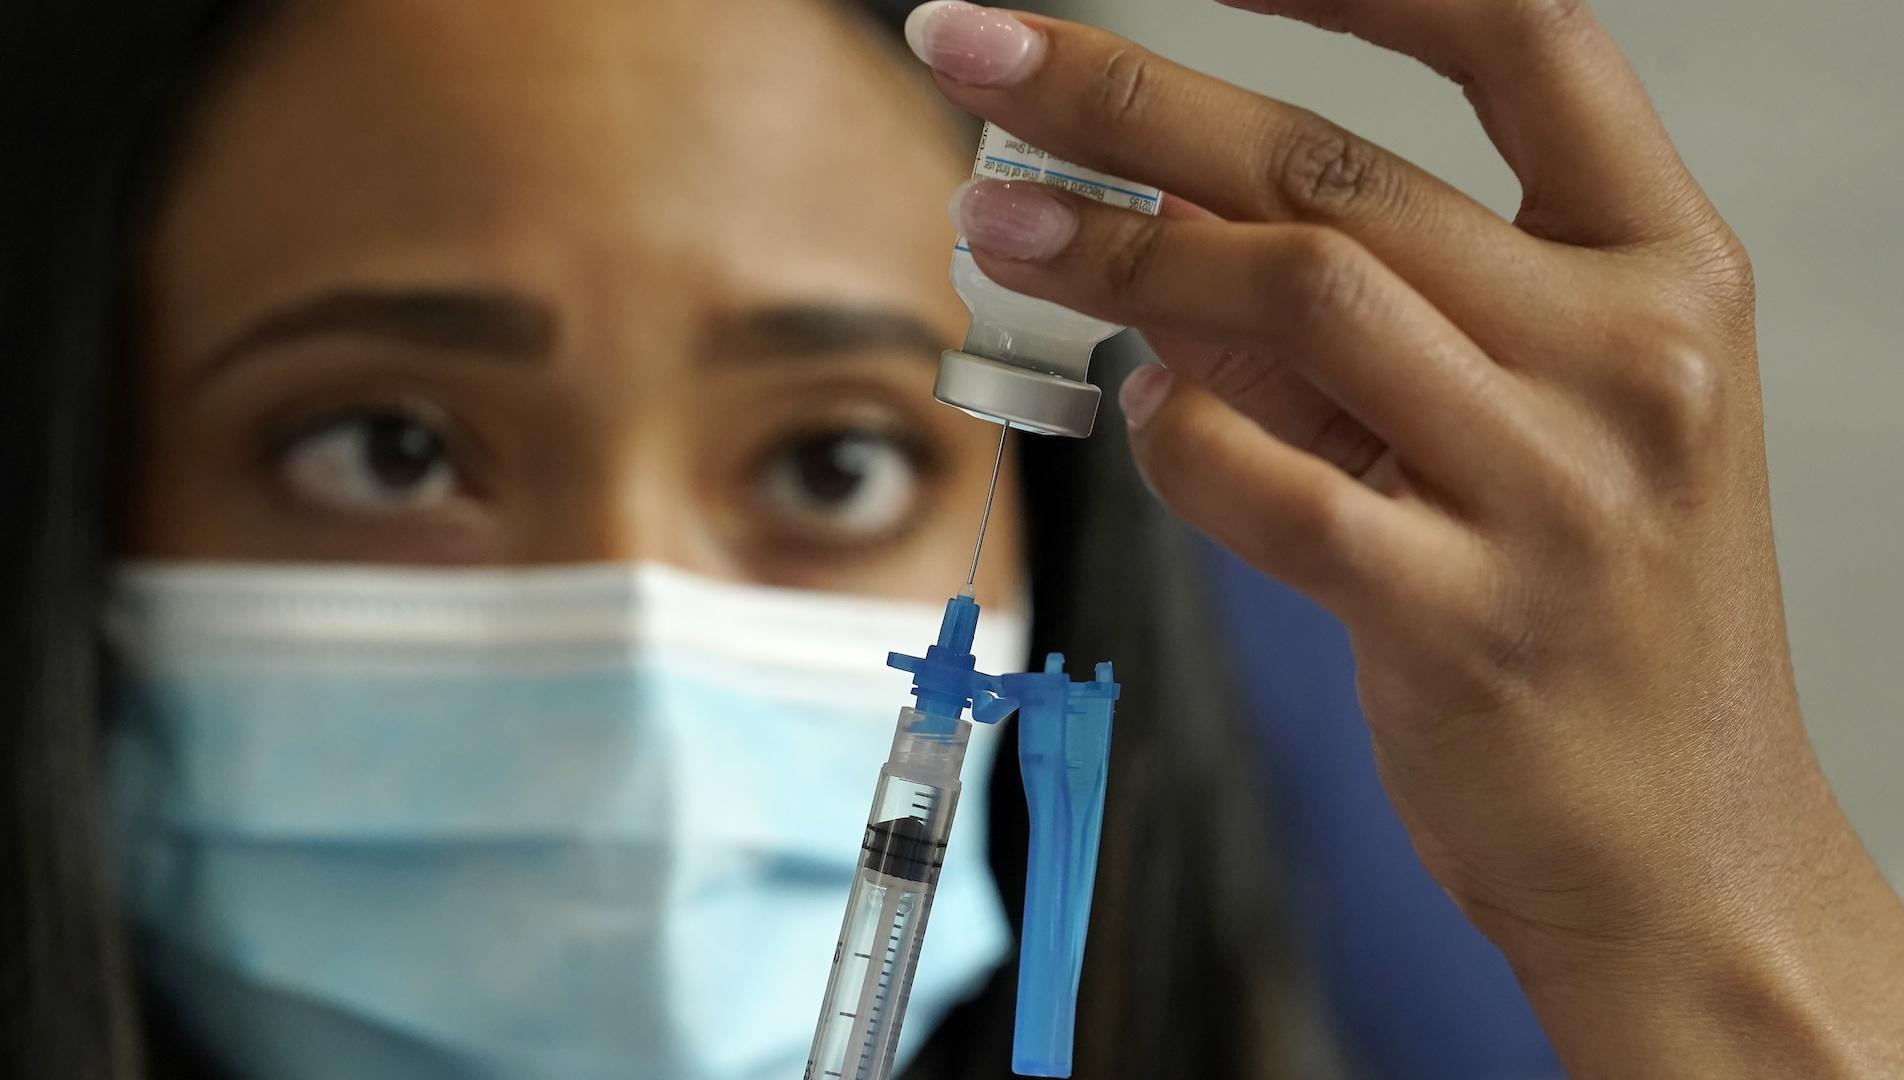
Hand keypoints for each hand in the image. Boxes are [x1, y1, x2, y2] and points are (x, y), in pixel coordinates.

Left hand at [906, 1, 1903, 1072]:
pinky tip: (1133, 415)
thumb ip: (1364, 320)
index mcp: (1666, 270)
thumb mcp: (1528, 428)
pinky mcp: (1463, 619)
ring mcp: (1557, 491)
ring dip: (1113, 253)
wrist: (1682, 850)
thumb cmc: (1598, 619)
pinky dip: (1170, 436)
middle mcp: (1628, 357)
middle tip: (980, 50)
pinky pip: (1265, 484)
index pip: (1520, 36)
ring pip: (1291, 300)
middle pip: (1337, 170)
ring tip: (994, 224)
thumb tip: (1163, 220)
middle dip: (1127, 95)